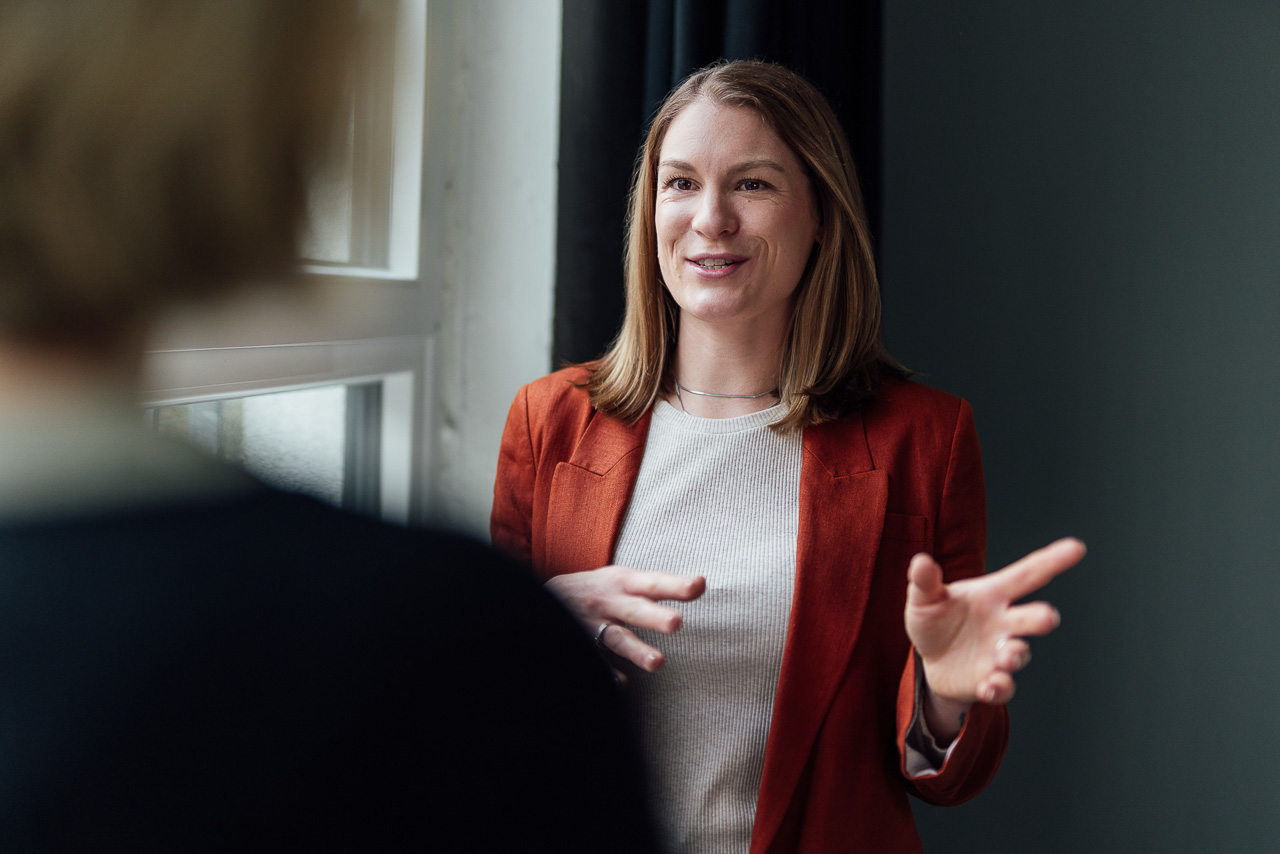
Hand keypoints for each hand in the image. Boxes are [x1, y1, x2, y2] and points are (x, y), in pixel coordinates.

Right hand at [546, 566, 705, 674]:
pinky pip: (593, 659)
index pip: (654, 583)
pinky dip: (605, 672)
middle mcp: (609, 602)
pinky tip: (621, 683)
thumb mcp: (623, 579)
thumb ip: (660, 585)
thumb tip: (702, 584)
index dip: (675, 584)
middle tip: (676, 623)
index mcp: (623, 583)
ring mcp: (592, 624)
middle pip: (635, 610)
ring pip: (616, 638)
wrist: (545, 596)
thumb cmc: (599, 590)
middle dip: (654, 617)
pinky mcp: (579, 643)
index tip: (699, 586)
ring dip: (636, 650)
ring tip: (658, 663)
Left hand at [905, 538, 1083, 723]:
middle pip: (1032, 617)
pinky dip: (999, 687)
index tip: (1076, 547)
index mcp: (992, 596)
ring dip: (1016, 654)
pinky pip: (1003, 686)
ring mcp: (1000, 653)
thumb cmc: (935, 620)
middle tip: (1047, 618)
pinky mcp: (991, 680)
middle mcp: (1004, 623)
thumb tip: (920, 562)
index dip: (1052, 561)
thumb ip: (925, 581)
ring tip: (1006, 656)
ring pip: (1020, 653)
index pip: (1027, 575)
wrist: (930, 659)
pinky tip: (988, 686)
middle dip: (1042, 618)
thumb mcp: (924, 599)